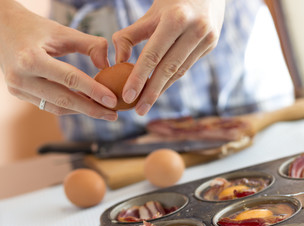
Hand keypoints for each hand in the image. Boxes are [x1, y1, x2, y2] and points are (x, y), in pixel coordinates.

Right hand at [0, 3, 117, 120]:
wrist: (2, 28)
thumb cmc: (35, 28)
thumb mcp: (63, 31)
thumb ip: (89, 45)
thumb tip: (107, 65)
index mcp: (30, 59)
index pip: (70, 79)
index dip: (94, 91)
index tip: (113, 100)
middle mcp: (20, 77)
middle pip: (63, 99)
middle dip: (91, 109)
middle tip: (113, 114)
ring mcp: (16, 88)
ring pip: (56, 107)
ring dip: (80, 111)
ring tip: (102, 111)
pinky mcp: (18, 93)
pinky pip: (47, 105)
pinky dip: (68, 106)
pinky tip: (84, 106)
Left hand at [113, 0, 224, 114]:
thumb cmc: (171, 2)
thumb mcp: (149, 14)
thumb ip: (130, 35)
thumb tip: (118, 61)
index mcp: (176, 18)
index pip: (153, 55)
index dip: (139, 78)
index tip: (127, 96)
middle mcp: (195, 29)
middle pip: (168, 69)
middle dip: (151, 93)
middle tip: (138, 111)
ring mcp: (207, 38)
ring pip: (179, 71)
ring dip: (161, 89)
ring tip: (146, 104)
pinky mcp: (211, 45)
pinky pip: (187, 66)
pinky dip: (171, 79)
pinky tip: (159, 89)